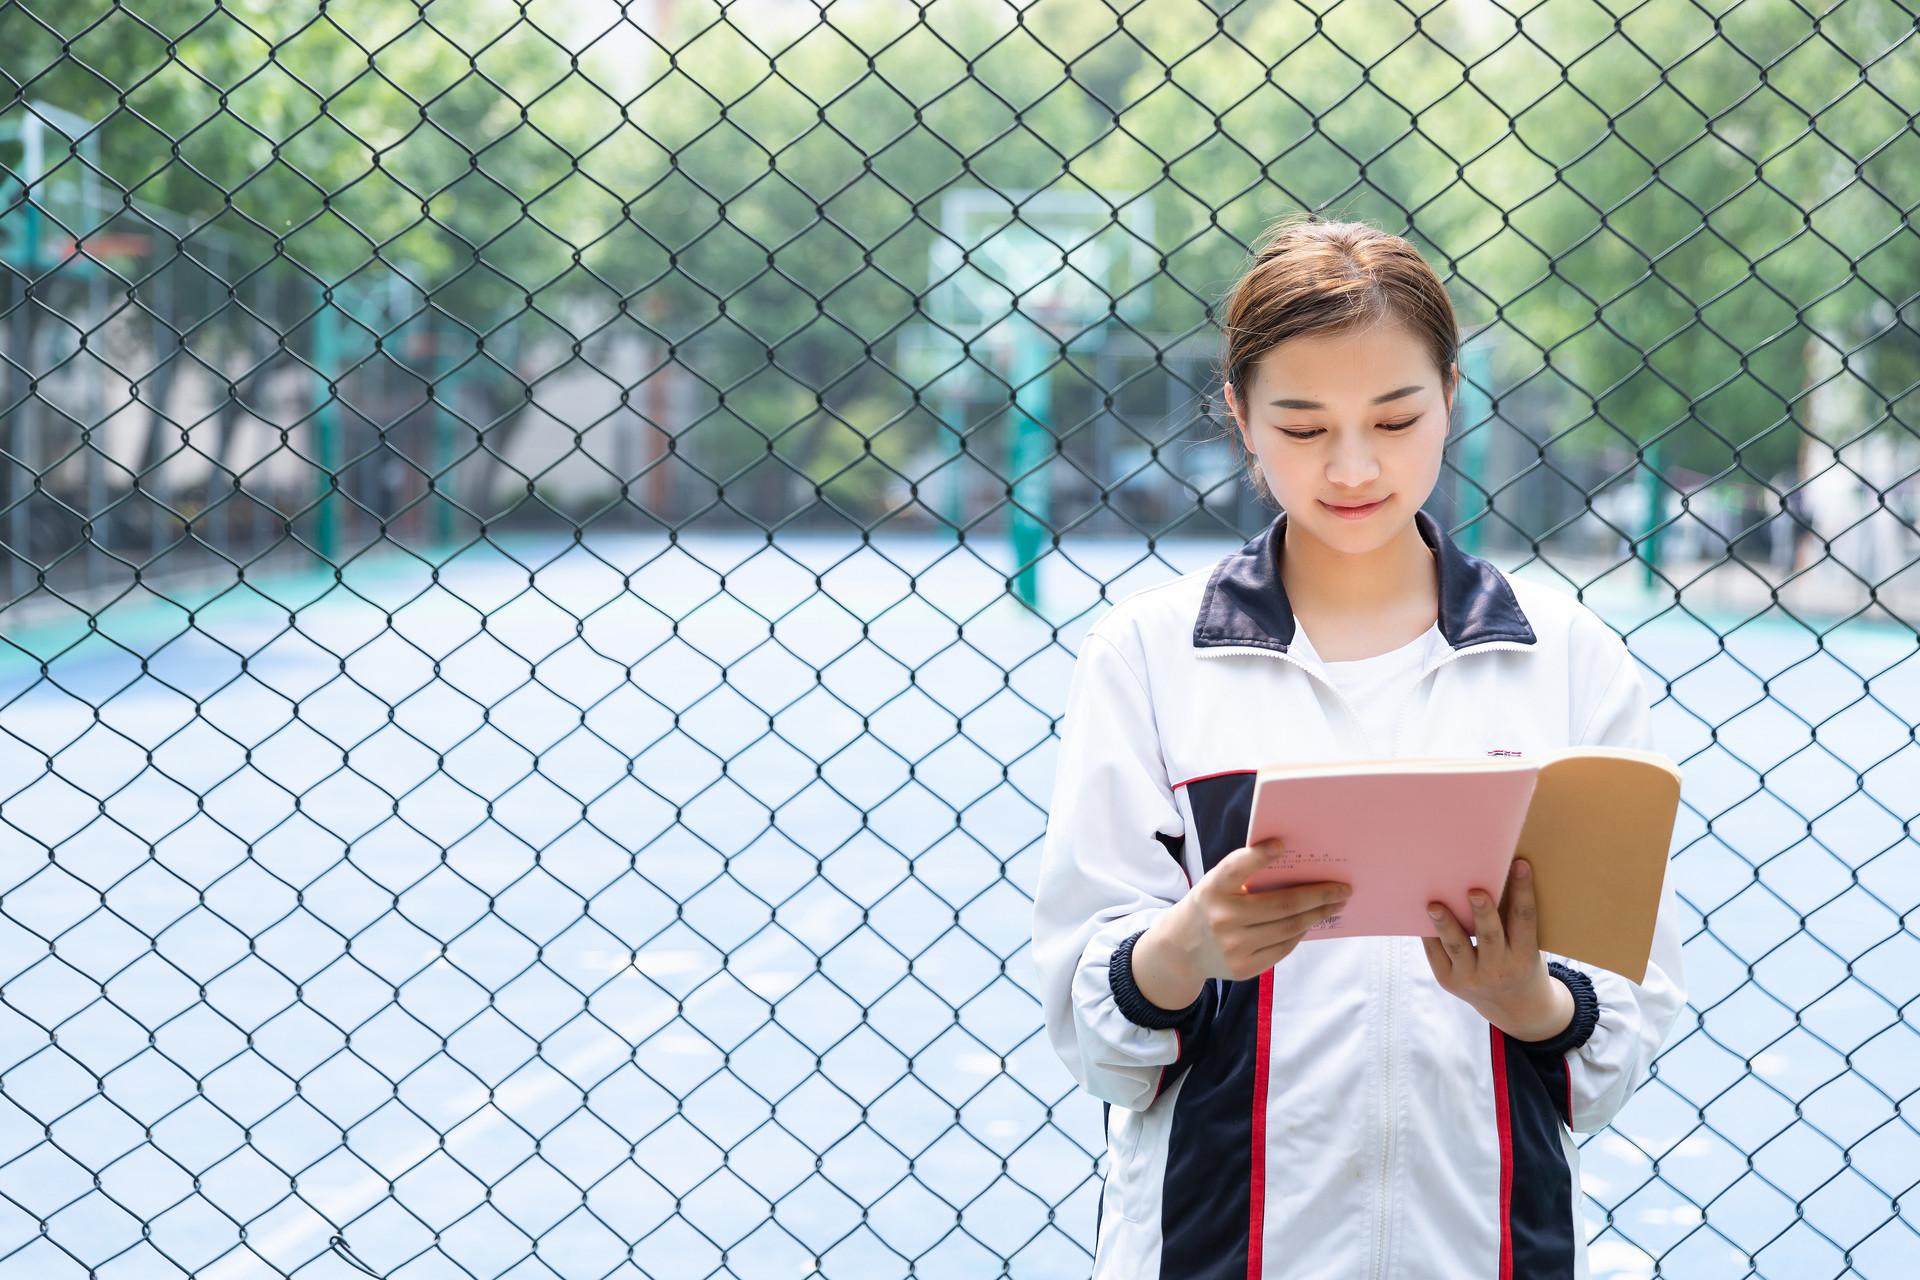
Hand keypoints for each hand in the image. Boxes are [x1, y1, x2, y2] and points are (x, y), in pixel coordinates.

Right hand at [1156, 840, 1351, 985]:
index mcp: (1212, 889)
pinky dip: (1299, 933)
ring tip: (1335, 905)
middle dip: (1318, 896)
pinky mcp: (1243, 968)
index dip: (1258, 856)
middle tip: (1343, 889)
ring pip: (1288, 929)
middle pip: (1282, 905)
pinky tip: (1310, 922)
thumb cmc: (1208, 907)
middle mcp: (1221, 918)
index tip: (1282, 845)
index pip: (1235, 867)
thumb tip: (1294, 863)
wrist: (1180, 950)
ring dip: (1317, 915)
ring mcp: (1232, 947)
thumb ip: (1243, 875)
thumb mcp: (1215, 885)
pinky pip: (1283, 948)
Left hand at [1419, 858, 1573, 1041]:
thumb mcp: (1528, 946)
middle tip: (1475, 891)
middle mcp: (1499, 969)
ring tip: (1433, 905)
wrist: (1516, 1007)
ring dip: (1444, 924)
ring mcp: (1471, 978)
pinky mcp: (1448, 981)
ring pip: (1456, 946)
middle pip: (1489, 936)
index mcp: (1525, 957)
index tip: (1519, 864)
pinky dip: (1429, 934)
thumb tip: (1494, 872)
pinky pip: (1436, 953)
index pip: (1524, 920)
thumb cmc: (1522, 962)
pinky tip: (1420, 915)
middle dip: (1482, 913)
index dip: (1523, 891)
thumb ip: (1513, 919)